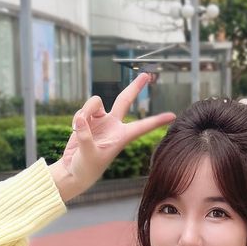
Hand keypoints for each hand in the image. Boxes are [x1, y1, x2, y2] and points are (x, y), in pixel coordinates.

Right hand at [55, 72, 174, 193]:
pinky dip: (77, 117)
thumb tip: (82, 118)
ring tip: (79, 125)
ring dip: (86, 109)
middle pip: (126, 100)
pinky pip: (82, 110)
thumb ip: (85, 136)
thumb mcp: (88, 155)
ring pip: (95, 102)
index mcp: (121, 136)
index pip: (142, 126)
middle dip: (135, 87)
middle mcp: (114, 125)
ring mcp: (101, 121)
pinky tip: (75, 129)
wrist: (74, 170)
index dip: (156, 121)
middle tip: (147, 75)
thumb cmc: (85, 168)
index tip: (173, 116)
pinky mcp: (87, 120)